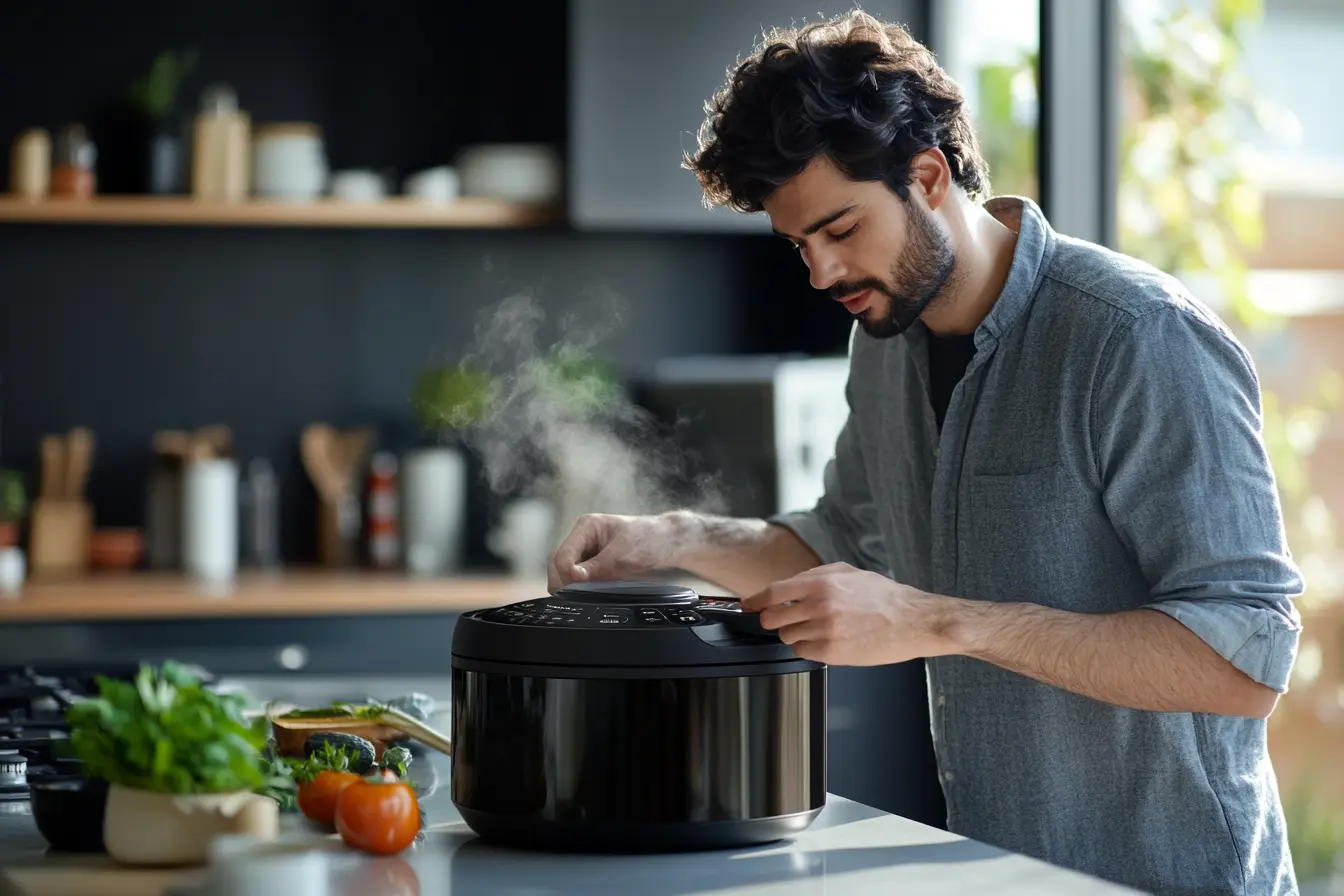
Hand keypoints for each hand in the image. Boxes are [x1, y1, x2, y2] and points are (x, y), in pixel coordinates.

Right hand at [547, 513, 686, 593]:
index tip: (577, 586)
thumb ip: (598, 566)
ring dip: (571, 586)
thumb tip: (575, 578)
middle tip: (576, 598)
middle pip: (558, 564)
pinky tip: (589, 595)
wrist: (667, 542)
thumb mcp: (624, 553)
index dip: (567, 573)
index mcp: (586, 526)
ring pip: (564, 573)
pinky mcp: (592, 565)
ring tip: (584, 596)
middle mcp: (582, 538)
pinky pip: (578, 579)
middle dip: (564, 582)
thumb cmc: (649, 538)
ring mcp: (586, 552)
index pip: (563, 553)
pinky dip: (580, 589)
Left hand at [741, 563, 951, 665]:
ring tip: (818, 628)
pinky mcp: (832, 653)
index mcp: (821, 583)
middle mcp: (819, 606)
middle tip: (785, 619)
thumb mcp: (847, 573)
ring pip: (788, 637)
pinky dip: (809, 648)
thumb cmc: (883, 596)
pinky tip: (827, 640)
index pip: (773, 592)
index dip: (755, 600)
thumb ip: (813, 578)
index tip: (748, 605)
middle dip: (774, 620)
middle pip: (772, 619)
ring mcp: (825, 631)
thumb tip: (787, 587)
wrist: (912, 620)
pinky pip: (803, 652)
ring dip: (795, 634)